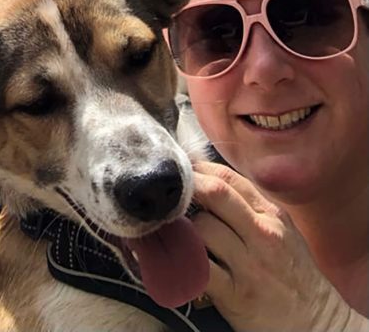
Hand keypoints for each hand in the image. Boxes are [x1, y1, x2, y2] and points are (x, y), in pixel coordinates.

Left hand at [191, 161, 356, 331]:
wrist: (316, 324)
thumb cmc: (294, 275)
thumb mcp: (283, 231)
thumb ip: (251, 206)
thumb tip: (211, 181)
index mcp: (271, 215)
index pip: (229, 178)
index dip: (199, 170)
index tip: (182, 171)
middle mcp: (263, 235)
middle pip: (215, 194)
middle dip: (188, 188)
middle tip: (169, 193)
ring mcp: (250, 266)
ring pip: (203, 228)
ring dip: (184, 229)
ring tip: (179, 233)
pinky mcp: (237, 296)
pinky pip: (200, 269)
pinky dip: (185, 262)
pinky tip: (180, 261)